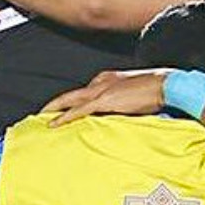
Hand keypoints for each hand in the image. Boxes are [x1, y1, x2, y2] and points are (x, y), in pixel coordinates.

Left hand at [41, 69, 166, 125]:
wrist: (165, 85)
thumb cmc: (154, 91)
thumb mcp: (132, 96)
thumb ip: (120, 103)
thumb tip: (114, 116)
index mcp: (106, 79)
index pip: (82, 92)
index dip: (69, 103)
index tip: (60, 111)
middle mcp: (99, 82)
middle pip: (70, 95)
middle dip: (54, 105)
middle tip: (40, 114)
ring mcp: (100, 90)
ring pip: (69, 100)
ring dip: (54, 111)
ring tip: (41, 121)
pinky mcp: (104, 100)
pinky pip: (79, 111)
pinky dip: (65, 118)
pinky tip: (54, 125)